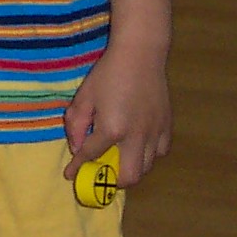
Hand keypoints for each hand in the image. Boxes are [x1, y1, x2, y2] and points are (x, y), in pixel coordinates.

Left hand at [63, 43, 172, 189]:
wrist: (140, 55)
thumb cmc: (108, 72)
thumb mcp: (85, 95)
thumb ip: (76, 122)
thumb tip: (76, 147)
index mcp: (111, 128)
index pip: (91, 155)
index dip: (77, 167)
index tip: (70, 174)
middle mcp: (135, 137)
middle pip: (128, 177)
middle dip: (112, 180)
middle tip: (102, 170)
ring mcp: (154, 134)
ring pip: (145, 168)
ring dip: (130, 168)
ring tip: (119, 156)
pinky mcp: (166, 127)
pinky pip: (159, 153)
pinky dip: (148, 155)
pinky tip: (138, 143)